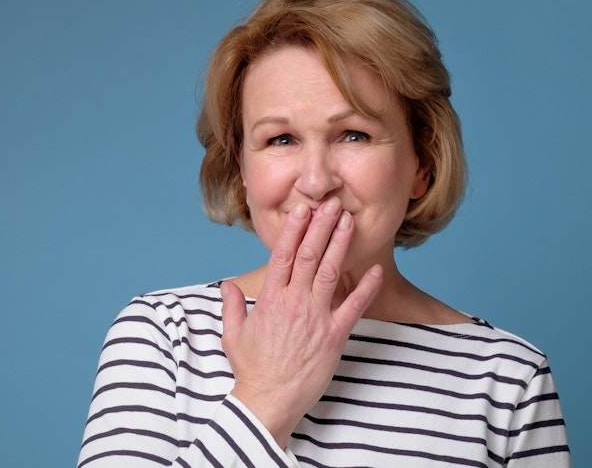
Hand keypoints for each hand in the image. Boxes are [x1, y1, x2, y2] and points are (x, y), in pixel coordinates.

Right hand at [220, 197, 382, 448]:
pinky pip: (353, 307)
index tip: (301, 211)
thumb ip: (232, 305)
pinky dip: (366, 288)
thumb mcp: (232, 334)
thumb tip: (228, 285)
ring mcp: (315, 318)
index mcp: (269, 299)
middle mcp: (293, 302)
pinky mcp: (334, 337)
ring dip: (340, 245)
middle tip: (330, 204)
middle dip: (320, 227)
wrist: (268, 400)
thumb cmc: (251, 369)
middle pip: (309, 256)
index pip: (283, 255)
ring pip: (330, 272)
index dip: (293, 230)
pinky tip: (375, 270)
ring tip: (347, 222)